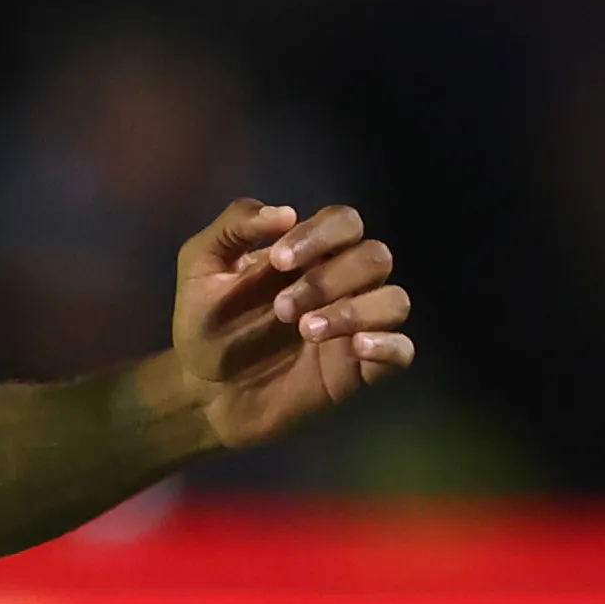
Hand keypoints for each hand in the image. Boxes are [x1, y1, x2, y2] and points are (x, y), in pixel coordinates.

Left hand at [163, 200, 410, 451]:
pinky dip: (387, 345)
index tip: (278, 260)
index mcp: (311, 254)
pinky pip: (402, 350)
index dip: (320, 234)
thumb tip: (286, 212)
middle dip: (329, 278)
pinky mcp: (360, 369)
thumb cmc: (206, 325)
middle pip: (375, 257)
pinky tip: (354, 349)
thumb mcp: (202, 265)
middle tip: (281, 308)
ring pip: (394, 300)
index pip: (345, 222)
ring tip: (306, 331)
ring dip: (354, 310)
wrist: (203, 391)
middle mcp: (342, 284)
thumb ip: (235, 226)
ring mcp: (355, 326)